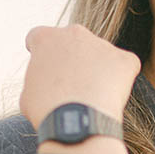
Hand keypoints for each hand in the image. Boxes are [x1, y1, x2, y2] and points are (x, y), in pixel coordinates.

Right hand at [20, 23, 140, 130]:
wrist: (75, 120)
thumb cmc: (47, 111)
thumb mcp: (28, 92)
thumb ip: (39, 79)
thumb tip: (49, 85)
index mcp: (45, 38)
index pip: (43, 37)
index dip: (46, 54)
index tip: (50, 69)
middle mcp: (74, 33)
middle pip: (76, 43)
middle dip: (76, 60)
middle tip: (75, 87)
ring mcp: (101, 44)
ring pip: (101, 56)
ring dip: (98, 71)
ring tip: (94, 98)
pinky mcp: (124, 59)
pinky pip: (126, 66)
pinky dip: (122, 80)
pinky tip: (112, 97)